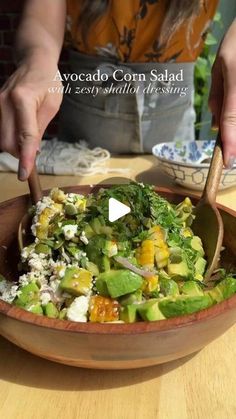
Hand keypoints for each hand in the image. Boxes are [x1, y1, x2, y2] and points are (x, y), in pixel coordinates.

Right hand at [0, 57, 62, 179]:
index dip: (26, 158)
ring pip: (1, 139)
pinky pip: (0, 131)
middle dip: (20, 153)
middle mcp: (4, 101)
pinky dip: (10, 138)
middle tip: (34, 149)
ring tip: (28, 136)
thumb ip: (40, 128)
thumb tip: (33, 152)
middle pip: (7, 143)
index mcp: (23, 99)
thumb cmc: (48, 82)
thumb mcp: (52, 105)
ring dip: (15, 146)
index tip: (24, 175)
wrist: (33, 61)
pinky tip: (19, 132)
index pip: (25, 136)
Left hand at [209, 19, 235, 167]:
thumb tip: (215, 127)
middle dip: (234, 135)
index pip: (231, 120)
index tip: (227, 162)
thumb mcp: (219, 68)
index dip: (230, 144)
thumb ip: (217, 98)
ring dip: (235, 124)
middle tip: (229, 133)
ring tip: (230, 93)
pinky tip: (234, 97)